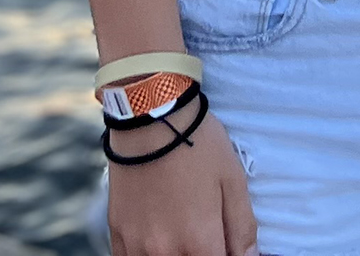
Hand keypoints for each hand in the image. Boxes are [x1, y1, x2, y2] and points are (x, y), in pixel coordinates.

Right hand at [107, 109, 257, 255]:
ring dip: (175, 254)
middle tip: (206, 232)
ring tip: (184, 229)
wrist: (151, 117)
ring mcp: (137, 246)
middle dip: (201, 252)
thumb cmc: (198, 145)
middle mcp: (165, 252)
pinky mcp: (117, 234)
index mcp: (198, 241)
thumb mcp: (233, 179)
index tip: (227, 244)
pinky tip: (159, 237)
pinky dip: (147, 255)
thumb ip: (242, 227)